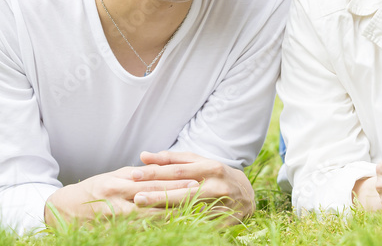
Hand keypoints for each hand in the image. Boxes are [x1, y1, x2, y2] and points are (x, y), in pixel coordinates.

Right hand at [44, 166, 197, 227]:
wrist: (63, 211)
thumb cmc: (91, 192)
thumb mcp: (111, 178)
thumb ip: (134, 175)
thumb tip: (158, 169)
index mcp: (118, 182)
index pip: (152, 180)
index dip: (174, 180)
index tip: (194, 179)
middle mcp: (118, 199)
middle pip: (154, 197)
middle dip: (179, 196)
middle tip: (200, 194)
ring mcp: (115, 218)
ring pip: (150, 218)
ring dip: (173, 216)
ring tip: (194, 214)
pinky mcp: (113, 233)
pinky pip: (139, 233)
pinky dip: (156, 232)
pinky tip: (172, 231)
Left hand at [129, 150, 254, 224]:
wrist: (247, 194)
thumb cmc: (215, 174)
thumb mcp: (198, 161)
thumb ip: (171, 159)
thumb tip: (143, 156)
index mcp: (210, 167)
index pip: (177, 170)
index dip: (155, 173)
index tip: (134, 174)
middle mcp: (216, 186)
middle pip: (182, 191)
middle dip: (157, 195)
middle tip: (136, 197)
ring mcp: (221, 205)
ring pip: (190, 210)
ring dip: (167, 212)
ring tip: (145, 213)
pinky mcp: (223, 222)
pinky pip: (199, 224)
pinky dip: (182, 225)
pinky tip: (164, 226)